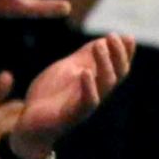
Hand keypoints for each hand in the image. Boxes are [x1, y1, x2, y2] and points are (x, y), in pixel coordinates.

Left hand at [9, 33, 132, 158]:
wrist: (31, 123)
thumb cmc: (51, 96)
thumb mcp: (68, 69)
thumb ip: (84, 57)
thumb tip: (103, 40)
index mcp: (97, 83)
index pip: (118, 67)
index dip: (125, 53)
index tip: (127, 36)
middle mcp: (96, 93)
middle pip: (117, 74)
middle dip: (118, 55)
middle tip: (113, 35)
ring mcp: (85, 104)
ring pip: (105, 85)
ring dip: (105, 64)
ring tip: (100, 46)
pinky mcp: (72, 115)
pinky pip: (86, 102)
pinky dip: (88, 87)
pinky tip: (85, 72)